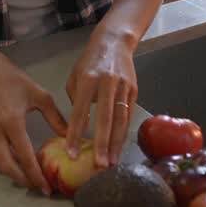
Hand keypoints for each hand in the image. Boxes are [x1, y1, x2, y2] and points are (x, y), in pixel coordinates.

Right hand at [0, 52, 67, 192]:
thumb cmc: (15, 81)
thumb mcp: (40, 96)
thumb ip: (56, 118)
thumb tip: (71, 137)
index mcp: (11, 121)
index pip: (24, 156)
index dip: (36, 174)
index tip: (47, 187)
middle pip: (7, 167)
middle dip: (24, 181)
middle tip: (39, 187)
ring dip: (14, 175)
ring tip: (32, 179)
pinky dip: (6, 164)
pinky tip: (20, 164)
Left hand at [64, 31, 137, 167]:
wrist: (115, 42)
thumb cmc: (90, 62)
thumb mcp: (75, 77)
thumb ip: (76, 102)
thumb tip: (80, 127)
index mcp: (87, 79)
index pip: (79, 112)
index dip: (75, 134)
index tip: (71, 153)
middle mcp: (107, 83)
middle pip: (105, 118)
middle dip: (102, 144)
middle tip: (99, 165)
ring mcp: (122, 87)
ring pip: (120, 120)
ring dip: (116, 144)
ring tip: (112, 163)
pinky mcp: (134, 90)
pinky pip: (128, 116)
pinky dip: (123, 133)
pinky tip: (120, 147)